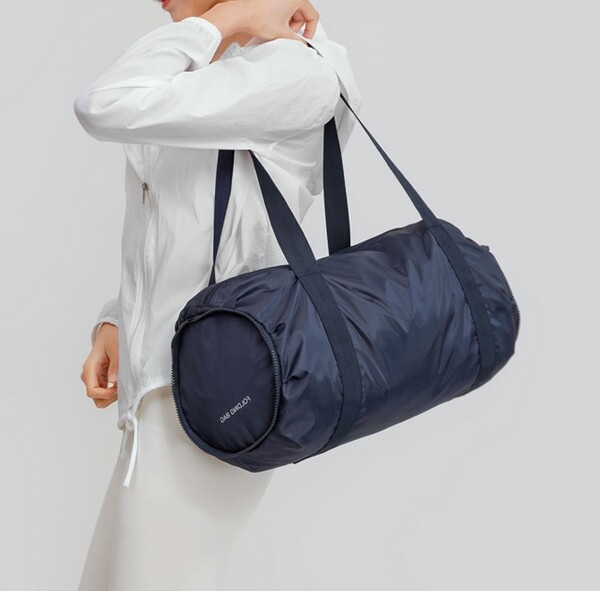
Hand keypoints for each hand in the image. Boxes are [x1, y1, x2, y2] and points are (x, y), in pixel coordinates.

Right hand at [80, 323, 118, 408]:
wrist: (110, 332)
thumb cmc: (112, 337)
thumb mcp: (116, 348)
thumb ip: (115, 365)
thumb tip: (114, 381)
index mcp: (90, 368)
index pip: (92, 391)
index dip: (105, 394)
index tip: (118, 388)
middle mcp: (89, 375)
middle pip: (96, 398)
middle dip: (110, 397)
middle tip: (123, 386)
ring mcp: (95, 378)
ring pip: (101, 398)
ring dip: (113, 395)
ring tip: (124, 383)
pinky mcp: (101, 379)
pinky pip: (106, 392)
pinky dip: (114, 391)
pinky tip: (122, 382)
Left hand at [205, 0, 319, 43]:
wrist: (240, 15)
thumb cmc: (258, 18)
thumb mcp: (283, 34)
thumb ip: (297, 41)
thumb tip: (303, 45)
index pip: (312, 16)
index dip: (310, 31)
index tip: (305, 40)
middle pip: (302, 14)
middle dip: (296, 27)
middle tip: (287, 35)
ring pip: (292, 12)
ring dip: (288, 24)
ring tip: (277, 30)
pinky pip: (283, 9)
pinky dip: (281, 19)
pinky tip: (273, 25)